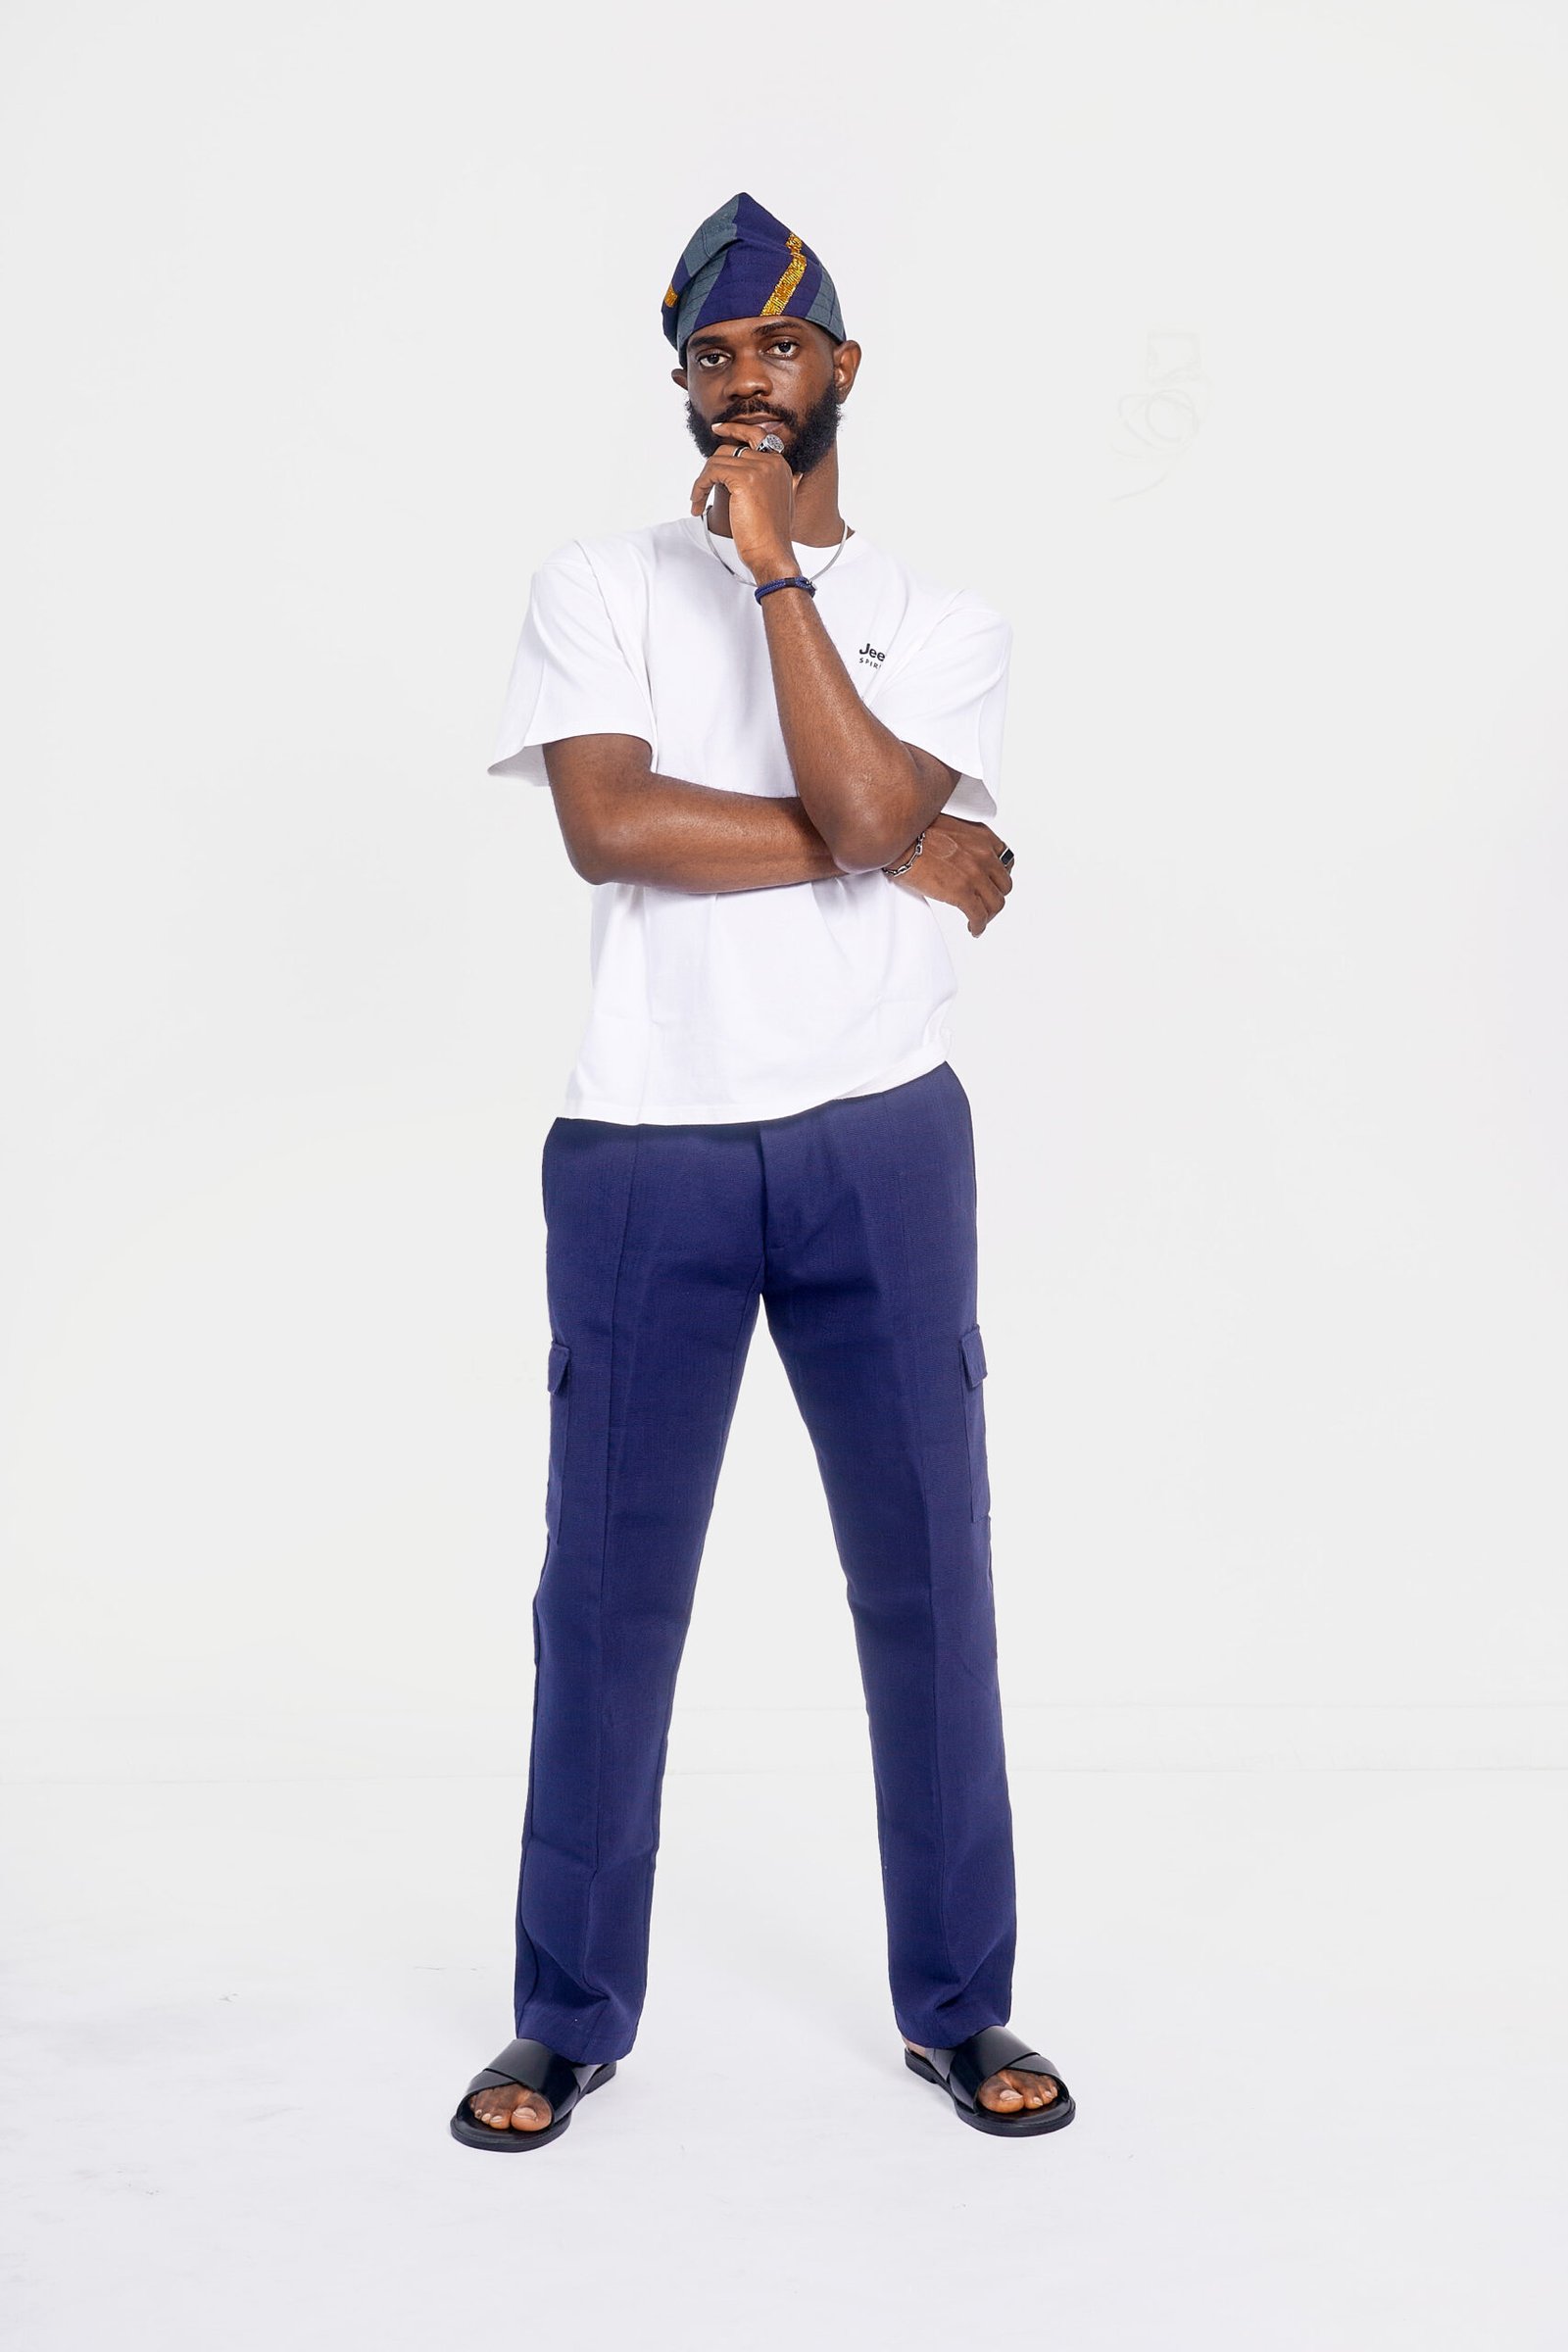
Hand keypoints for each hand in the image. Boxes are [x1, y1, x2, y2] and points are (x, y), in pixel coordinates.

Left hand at [689, 424, 799, 582]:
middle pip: (729, 449)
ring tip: (697, 503)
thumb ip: (785, 484)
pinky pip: (711, 472)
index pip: (755, 435)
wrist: (772, 554)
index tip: (716, 429)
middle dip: (710, 469)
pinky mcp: (745, 478)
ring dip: (701, 483)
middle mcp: (773, 462)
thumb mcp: (784, 503)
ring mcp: (760, 468)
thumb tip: (796, 475)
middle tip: (698, 489)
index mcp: (781, 465)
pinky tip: (697, 505)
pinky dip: (699, 487)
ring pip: (717, 461)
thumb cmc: (772, 536)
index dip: (734, 429)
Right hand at [889, 813, 1013, 935]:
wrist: (899, 840)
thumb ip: (963, 839)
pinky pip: (979, 916)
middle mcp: (984, 855)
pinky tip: (973, 929)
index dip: (999, 877)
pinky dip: (979, 926)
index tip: (992, 885)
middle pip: (1004, 885)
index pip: (1006, 861)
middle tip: (984, 905)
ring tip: (979, 920)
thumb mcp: (949, 825)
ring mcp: (974, 874)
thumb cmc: (914, 832)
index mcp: (982, 837)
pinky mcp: (961, 892)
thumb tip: (958, 854)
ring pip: (996, 903)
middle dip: (995, 897)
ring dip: (989, 915)